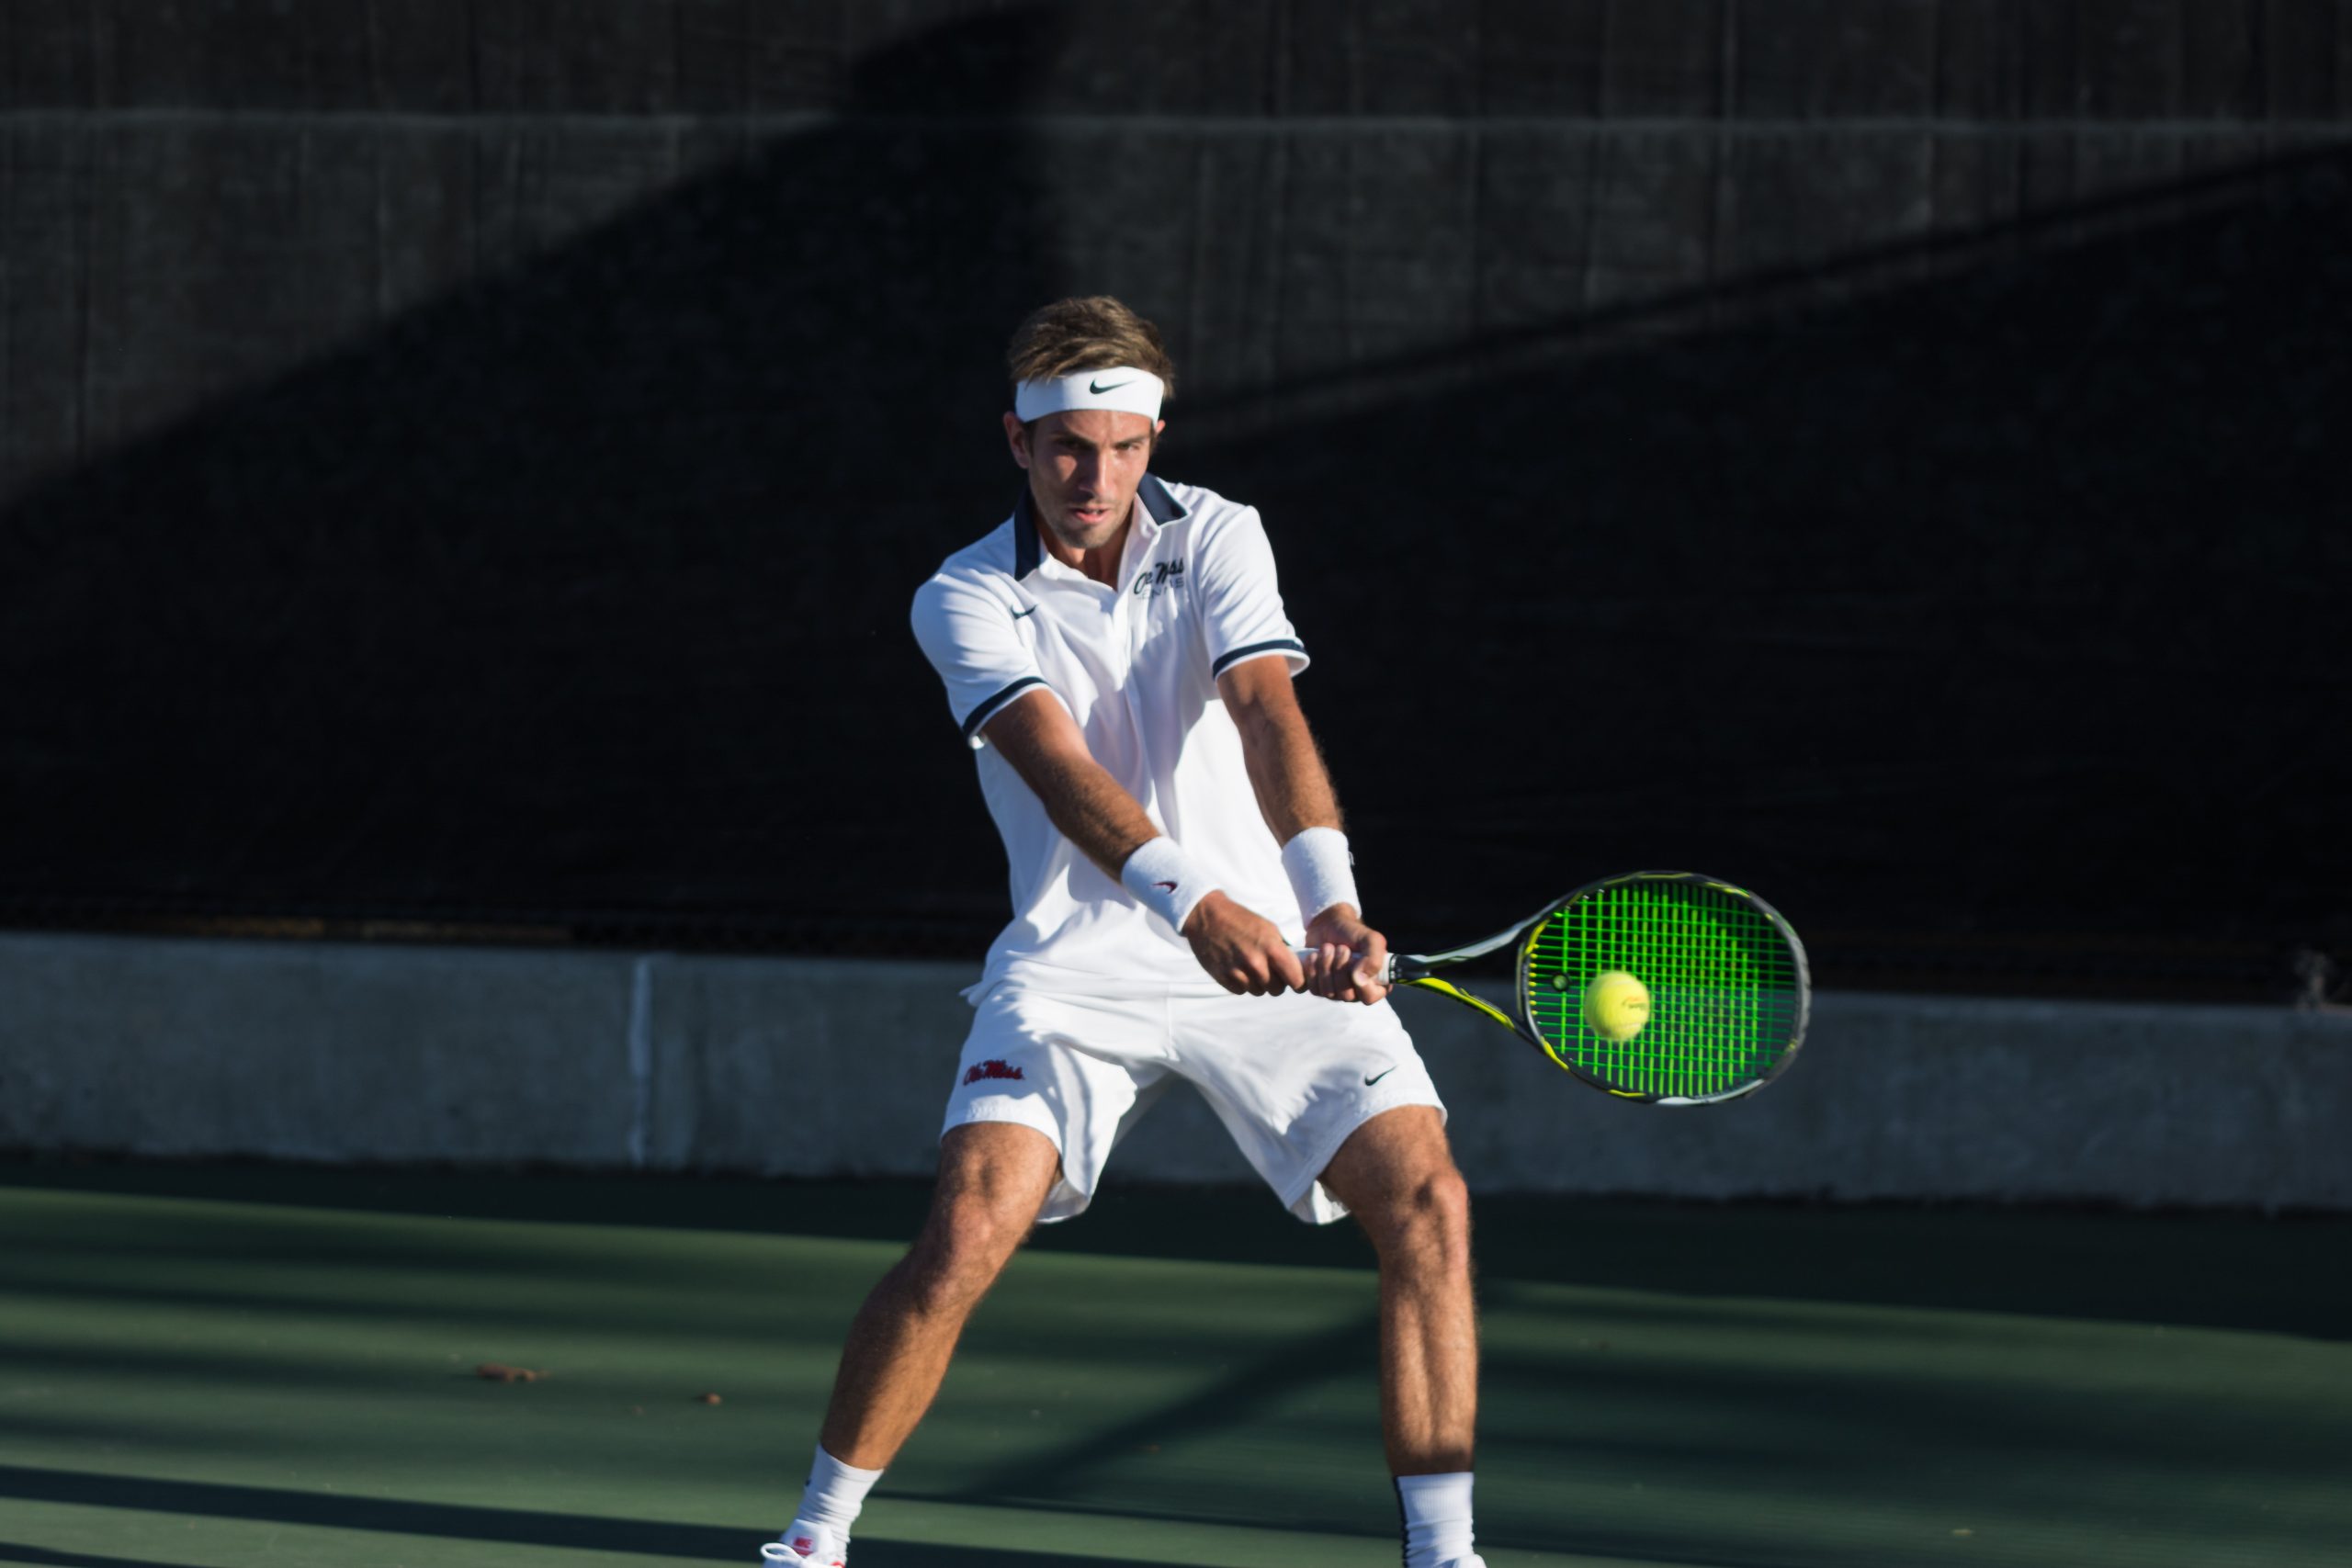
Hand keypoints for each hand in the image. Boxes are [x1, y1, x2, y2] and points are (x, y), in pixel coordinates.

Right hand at [1182, 891, 1306, 995]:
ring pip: (1259, 992)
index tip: (1295, 980)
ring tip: (1250, 964)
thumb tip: (1297, 969)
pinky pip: (1241, 991)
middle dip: (1276, 981)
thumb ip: (1283, 950)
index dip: (1298, 982)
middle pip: (1277, 990)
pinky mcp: (1223, 978)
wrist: (1207, 916)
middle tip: (1269, 968)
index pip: (1296, 980)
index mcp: (1272, 948)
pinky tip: (1237, 967)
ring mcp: (1238, 972)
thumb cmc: (1242, 920)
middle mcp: (1256, 963)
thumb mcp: (1269, 929)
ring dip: (1258, 983)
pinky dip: (1241, 983)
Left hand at [1301, 905, 1390, 1003]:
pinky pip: (1312, 989)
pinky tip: (1314, 955)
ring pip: (1327, 993)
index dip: (1361, 983)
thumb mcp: (1371, 939)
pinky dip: (1312, 970)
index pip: (1370, 997)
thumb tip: (1359, 979)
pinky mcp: (1318, 987)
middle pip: (1346, 996)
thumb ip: (1374, 959)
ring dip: (1325, 966)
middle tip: (1341, 947)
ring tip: (1327, 947)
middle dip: (1340, 968)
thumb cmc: (1353, 933)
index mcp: (1374, 983)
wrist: (1328, 925)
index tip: (1353, 961)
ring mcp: (1336, 992)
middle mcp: (1356, 991)